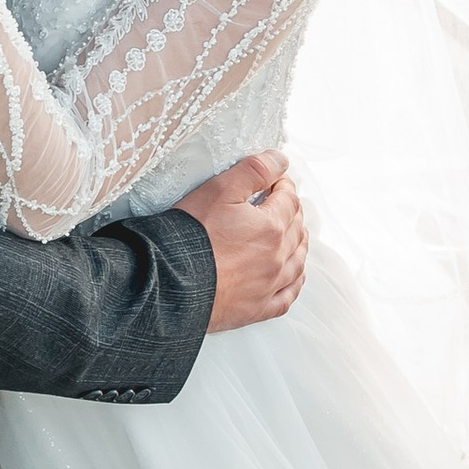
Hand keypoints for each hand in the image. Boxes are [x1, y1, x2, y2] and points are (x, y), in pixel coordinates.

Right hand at [178, 152, 306, 332]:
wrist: (169, 284)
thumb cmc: (190, 236)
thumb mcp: (219, 190)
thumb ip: (253, 170)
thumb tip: (281, 159)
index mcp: (271, 227)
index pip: (288, 199)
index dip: (283, 185)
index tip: (276, 180)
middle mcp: (277, 257)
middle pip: (295, 228)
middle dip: (291, 211)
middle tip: (283, 203)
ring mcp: (269, 285)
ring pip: (297, 262)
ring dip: (299, 244)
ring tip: (295, 234)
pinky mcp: (257, 308)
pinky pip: (287, 296)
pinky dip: (295, 283)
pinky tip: (293, 276)